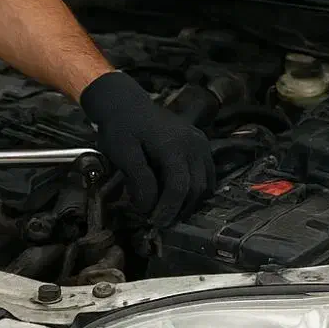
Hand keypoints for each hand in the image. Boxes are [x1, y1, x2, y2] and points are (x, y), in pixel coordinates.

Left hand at [80, 72, 215, 225]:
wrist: (127, 105)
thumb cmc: (121, 128)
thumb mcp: (122, 153)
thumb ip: (139, 180)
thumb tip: (149, 207)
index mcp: (173, 144)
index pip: (179, 186)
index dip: (169, 209)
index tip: (155, 222)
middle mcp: (193, 144)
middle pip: (196, 189)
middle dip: (178, 209)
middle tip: (158, 220)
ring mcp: (200, 144)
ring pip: (205, 185)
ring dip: (188, 202)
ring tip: (167, 209)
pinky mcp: (201, 146)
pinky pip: (207, 176)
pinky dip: (195, 190)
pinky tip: (177, 196)